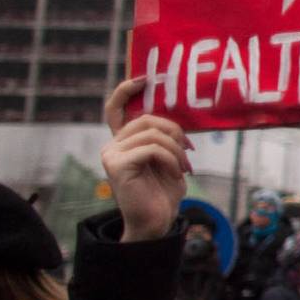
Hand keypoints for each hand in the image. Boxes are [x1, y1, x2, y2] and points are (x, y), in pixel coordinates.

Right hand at [102, 78, 190, 242]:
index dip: (126, 90)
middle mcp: (112, 145)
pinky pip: (153, 149)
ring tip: (184, 167)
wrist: (156, 221)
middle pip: (146, 119)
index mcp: (123, 141)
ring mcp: (111, 154)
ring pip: (152, 133)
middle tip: (188, 151)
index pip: (116, 108)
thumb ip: (163, 137)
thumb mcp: (168, 158)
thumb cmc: (164, 191)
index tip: (145, 78)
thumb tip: (174, 119)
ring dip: (176, 149)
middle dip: (174, 131)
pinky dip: (171, 159)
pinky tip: (176, 174)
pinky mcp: (116, 165)